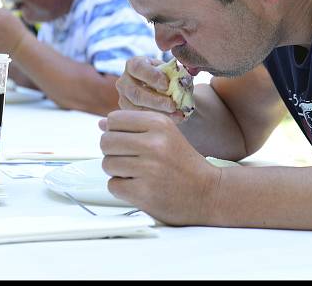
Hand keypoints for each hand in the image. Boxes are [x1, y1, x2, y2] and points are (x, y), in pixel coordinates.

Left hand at [99, 110, 220, 224]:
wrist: (209, 192)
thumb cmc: (185, 163)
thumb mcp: (166, 135)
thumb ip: (134, 127)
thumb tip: (101, 123)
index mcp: (160, 124)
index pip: (114, 119)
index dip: (116, 132)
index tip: (128, 141)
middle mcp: (154, 143)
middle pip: (106, 141)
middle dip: (113, 152)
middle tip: (131, 159)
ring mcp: (149, 169)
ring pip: (107, 164)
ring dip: (118, 171)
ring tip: (138, 173)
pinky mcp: (144, 192)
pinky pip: (113, 185)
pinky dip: (122, 188)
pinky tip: (140, 186)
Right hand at [115, 56, 184, 121]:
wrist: (165, 90)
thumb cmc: (168, 77)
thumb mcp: (171, 71)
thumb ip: (176, 73)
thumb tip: (183, 81)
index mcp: (133, 65)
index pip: (137, 67)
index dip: (151, 76)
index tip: (166, 84)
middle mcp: (124, 81)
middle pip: (135, 92)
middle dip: (156, 100)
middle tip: (173, 105)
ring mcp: (124, 99)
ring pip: (136, 108)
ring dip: (158, 113)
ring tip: (176, 115)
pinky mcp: (128, 113)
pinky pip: (140, 119)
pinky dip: (158, 120)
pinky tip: (173, 120)